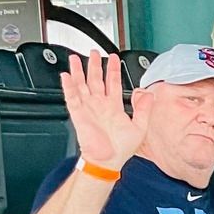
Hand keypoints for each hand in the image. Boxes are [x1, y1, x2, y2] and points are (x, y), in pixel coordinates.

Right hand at [62, 51, 152, 170]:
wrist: (108, 161)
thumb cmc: (122, 149)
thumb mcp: (140, 127)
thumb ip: (144, 109)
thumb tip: (147, 93)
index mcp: (114, 106)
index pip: (113, 82)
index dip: (113, 69)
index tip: (113, 58)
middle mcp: (100, 105)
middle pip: (95, 79)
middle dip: (94, 65)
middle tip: (94, 52)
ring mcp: (88, 108)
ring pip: (82, 85)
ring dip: (79, 71)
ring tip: (76, 58)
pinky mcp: (79, 114)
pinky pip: (72, 97)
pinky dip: (68, 86)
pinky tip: (66, 76)